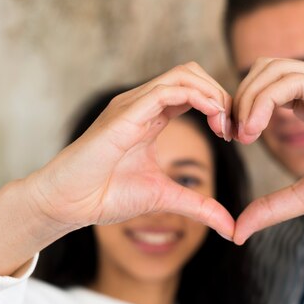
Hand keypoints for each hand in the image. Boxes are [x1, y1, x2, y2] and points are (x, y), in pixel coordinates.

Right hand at [0, 63, 234, 275]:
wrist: (68, 203)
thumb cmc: (105, 196)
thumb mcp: (166, 198)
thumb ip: (199, 207)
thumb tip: (231, 229)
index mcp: (150, 117)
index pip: (192, 92)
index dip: (220, 106)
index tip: (234, 135)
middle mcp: (142, 104)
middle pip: (192, 74)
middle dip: (221, 95)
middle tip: (234, 128)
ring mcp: (133, 104)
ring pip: (184, 74)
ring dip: (214, 94)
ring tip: (226, 125)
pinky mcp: (126, 111)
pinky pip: (170, 90)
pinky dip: (200, 98)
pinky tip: (214, 120)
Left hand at [231, 58, 303, 243]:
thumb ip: (273, 206)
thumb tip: (237, 232)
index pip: (262, 86)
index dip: (239, 108)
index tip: (229, 138)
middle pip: (262, 70)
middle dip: (238, 99)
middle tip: (230, 135)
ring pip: (273, 70)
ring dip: (248, 99)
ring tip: (242, 135)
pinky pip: (294, 81)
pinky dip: (266, 100)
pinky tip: (256, 129)